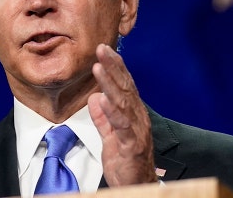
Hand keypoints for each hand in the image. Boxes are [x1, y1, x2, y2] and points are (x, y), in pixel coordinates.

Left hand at [88, 44, 156, 186]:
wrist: (137, 187)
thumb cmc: (126, 163)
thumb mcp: (111, 137)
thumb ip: (103, 118)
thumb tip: (95, 98)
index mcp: (133, 114)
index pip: (125, 85)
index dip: (116, 66)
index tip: (105, 49)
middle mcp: (138, 118)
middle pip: (126, 88)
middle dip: (114, 66)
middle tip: (102, 48)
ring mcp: (136, 131)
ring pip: (124, 102)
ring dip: (110, 83)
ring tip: (99, 67)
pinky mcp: (132, 145)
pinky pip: (121, 126)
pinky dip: (112, 111)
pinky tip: (103, 98)